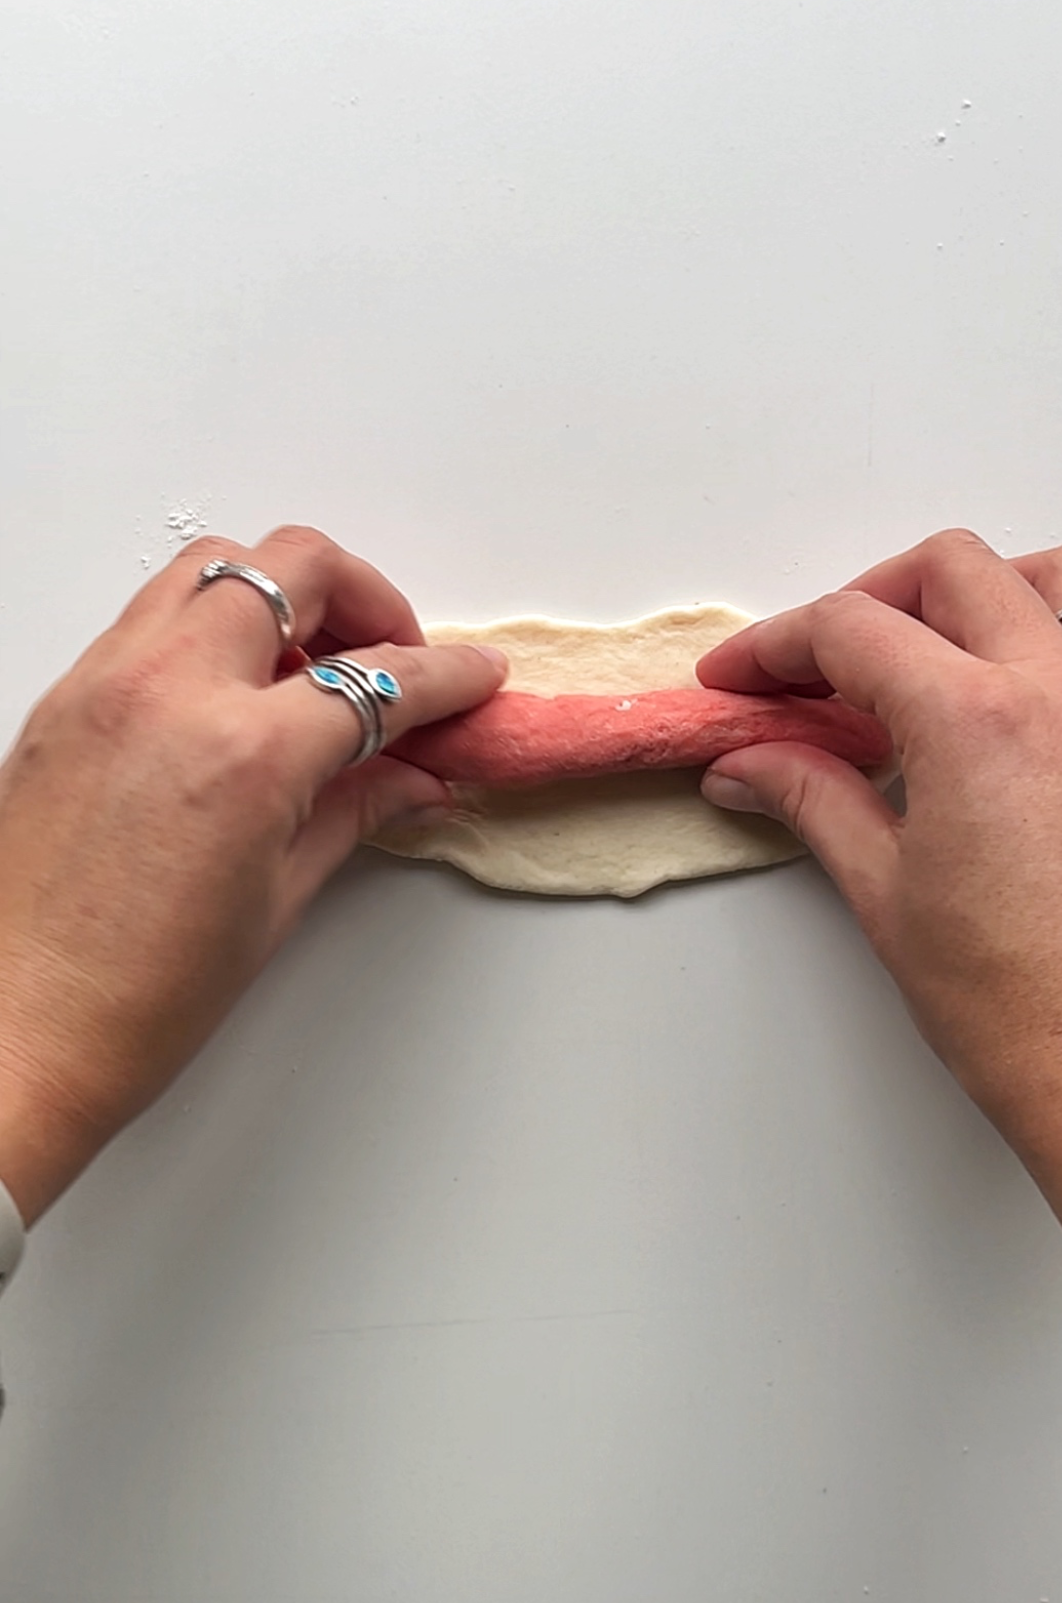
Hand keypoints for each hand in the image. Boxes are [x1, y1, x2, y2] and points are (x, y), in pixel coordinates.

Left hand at [0, 526, 505, 1224]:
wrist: (11, 1035)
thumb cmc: (133, 997)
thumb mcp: (275, 899)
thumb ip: (352, 811)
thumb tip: (410, 777)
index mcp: (241, 753)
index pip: (377, 679)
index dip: (445, 676)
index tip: (474, 677)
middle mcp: (169, 690)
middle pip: (294, 567)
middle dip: (366, 597)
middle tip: (394, 656)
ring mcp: (106, 682)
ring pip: (214, 566)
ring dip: (282, 593)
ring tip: (312, 667)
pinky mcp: (64, 696)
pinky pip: (153, 615)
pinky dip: (212, 625)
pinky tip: (237, 693)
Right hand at [699, 529, 1061, 1291]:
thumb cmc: (1014, 1003)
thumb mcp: (882, 890)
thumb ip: (810, 797)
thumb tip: (749, 764)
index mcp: (976, 718)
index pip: (851, 629)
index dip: (773, 647)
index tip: (738, 681)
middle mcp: (1058, 691)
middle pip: (949, 568)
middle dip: (866, 598)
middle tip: (813, 670)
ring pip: (1053, 577)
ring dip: (977, 590)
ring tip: (922, 652)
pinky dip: (1061, 636)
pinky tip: (1016, 692)